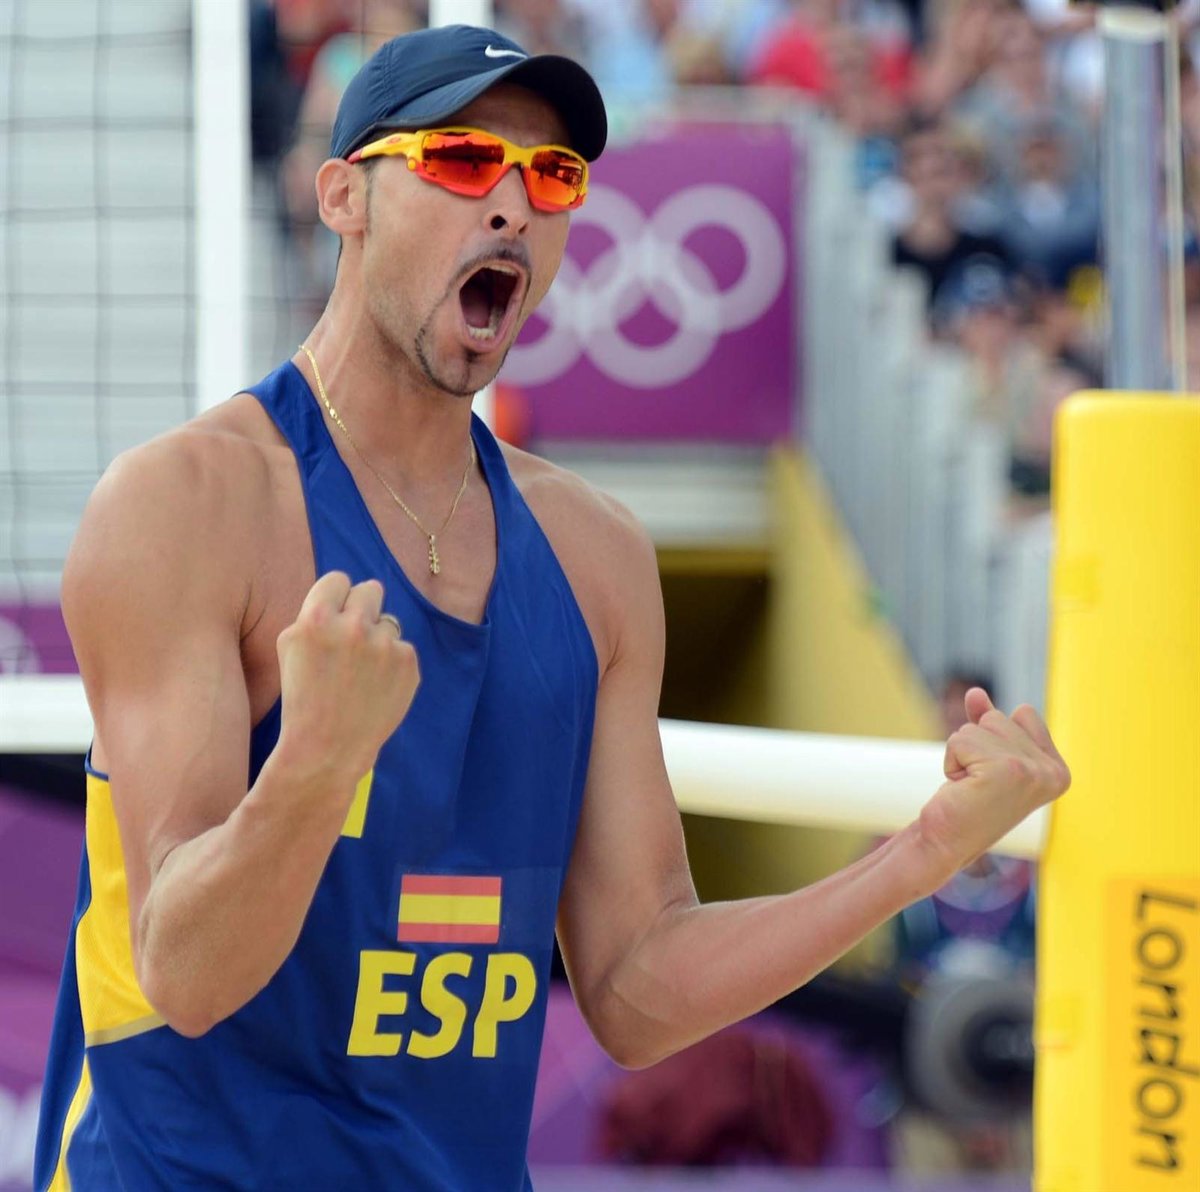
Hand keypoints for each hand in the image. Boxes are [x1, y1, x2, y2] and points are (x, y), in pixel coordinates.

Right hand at [275, 572, 419, 789]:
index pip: (338, 579)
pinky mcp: (408, 662)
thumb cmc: (303, 697)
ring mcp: (385, 644)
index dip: (336, 598)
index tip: (335, 614)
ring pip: (388, 622)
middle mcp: (353, 626)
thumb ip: (315, 613)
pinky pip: (401, 647)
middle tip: (353, 636)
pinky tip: (376, 686)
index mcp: (316, 618)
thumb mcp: (290, 647)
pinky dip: (392, 664)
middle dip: (362, 608)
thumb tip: (346, 593)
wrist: (328, 747)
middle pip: (370, 589)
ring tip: (361, 672)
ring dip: (377, 639)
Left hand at [918, 688, 1069, 877]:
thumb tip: (974, 692)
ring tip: (970, 787)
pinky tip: (961, 789)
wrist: (946, 841)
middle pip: (998, 718)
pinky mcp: (1006, 770)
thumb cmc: (967, 802)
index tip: (994, 776)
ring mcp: (1033, 771)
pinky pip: (960, 739)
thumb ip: (986, 723)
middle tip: (978, 784)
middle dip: (976, 746)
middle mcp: (1053, 772)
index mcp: (1059, 770)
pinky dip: (951, 761)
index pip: (1024, 713)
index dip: (995, 738)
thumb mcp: (984, 756)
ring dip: (962, 754)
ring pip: (977, 727)